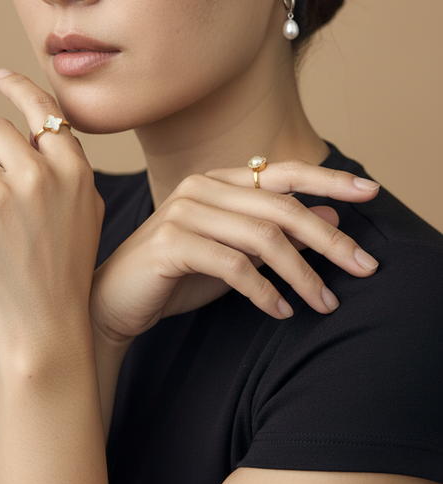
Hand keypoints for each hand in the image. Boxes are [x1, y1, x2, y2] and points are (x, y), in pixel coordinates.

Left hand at [0, 71, 103, 365]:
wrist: (44, 330)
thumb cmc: (64, 273)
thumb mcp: (85, 212)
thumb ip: (66, 169)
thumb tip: (35, 131)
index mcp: (73, 170)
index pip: (43, 109)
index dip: (19, 88)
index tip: (0, 77)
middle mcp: (40, 174)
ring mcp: (1, 194)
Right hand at [90, 161, 378, 343]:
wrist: (114, 301)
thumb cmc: (177, 276)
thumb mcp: (237, 254)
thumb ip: (278, 234)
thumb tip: (332, 215)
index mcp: (218, 180)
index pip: (283, 172)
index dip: (328, 179)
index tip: (370, 190)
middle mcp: (202, 187)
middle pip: (281, 207)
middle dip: (329, 238)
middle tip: (364, 267)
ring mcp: (184, 211)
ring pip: (262, 237)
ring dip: (302, 274)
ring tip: (324, 303)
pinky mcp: (171, 243)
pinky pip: (233, 265)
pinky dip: (263, 291)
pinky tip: (280, 310)